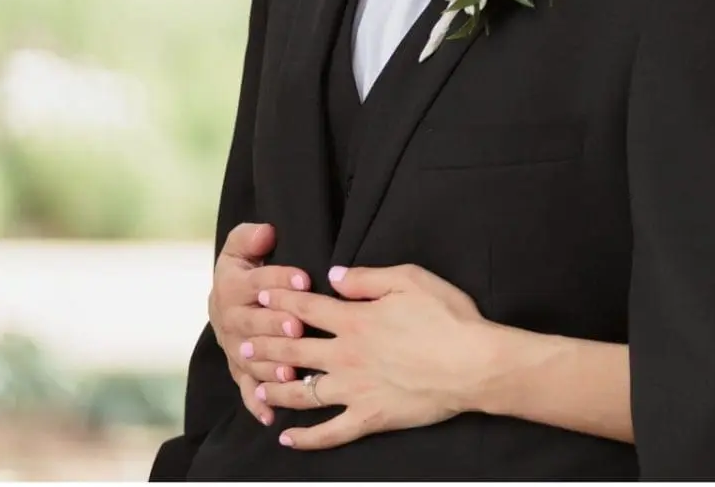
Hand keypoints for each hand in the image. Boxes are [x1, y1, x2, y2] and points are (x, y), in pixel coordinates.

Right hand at [208, 222, 309, 425]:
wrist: (227, 298)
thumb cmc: (246, 267)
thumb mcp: (242, 246)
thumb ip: (250, 237)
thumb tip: (266, 233)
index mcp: (231, 287)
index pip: (256, 282)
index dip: (278, 279)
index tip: (304, 278)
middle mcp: (229, 319)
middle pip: (251, 323)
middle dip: (273, 325)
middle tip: (297, 327)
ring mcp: (233, 347)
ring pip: (249, 359)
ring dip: (267, 365)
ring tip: (289, 371)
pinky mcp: (239, 369)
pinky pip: (245, 387)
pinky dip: (256, 402)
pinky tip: (270, 414)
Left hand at [245, 264, 491, 450]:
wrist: (473, 364)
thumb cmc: (448, 318)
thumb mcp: (412, 280)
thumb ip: (368, 278)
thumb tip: (334, 276)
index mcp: (355, 320)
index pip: (306, 307)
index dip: (281, 300)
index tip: (261, 297)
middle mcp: (345, 355)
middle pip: (292, 350)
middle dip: (264, 345)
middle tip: (241, 345)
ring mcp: (353, 390)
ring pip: (300, 392)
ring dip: (274, 389)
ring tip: (256, 388)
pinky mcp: (368, 417)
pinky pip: (329, 433)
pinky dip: (305, 439)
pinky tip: (287, 438)